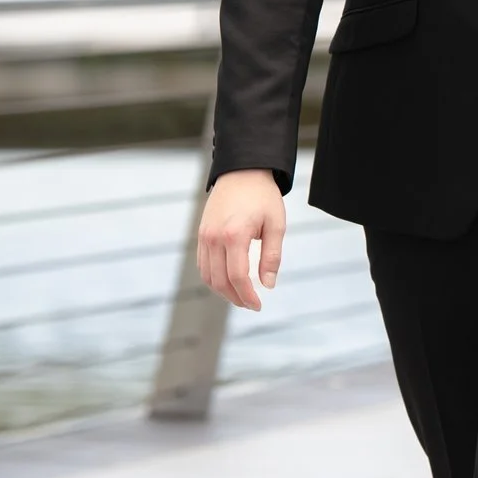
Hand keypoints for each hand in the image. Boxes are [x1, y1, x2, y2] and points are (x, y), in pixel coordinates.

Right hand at [197, 168, 286, 310]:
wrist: (243, 172)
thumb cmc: (263, 197)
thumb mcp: (276, 225)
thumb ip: (271, 256)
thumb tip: (268, 285)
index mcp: (234, 235)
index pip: (237, 276)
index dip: (247, 296)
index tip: (258, 305)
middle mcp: (214, 238)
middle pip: (219, 281)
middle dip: (235, 297)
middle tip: (251, 304)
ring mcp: (204, 237)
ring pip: (207, 276)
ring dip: (222, 291)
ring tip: (241, 296)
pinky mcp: (201, 235)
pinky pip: (203, 264)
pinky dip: (213, 278)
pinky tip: (228, 282)